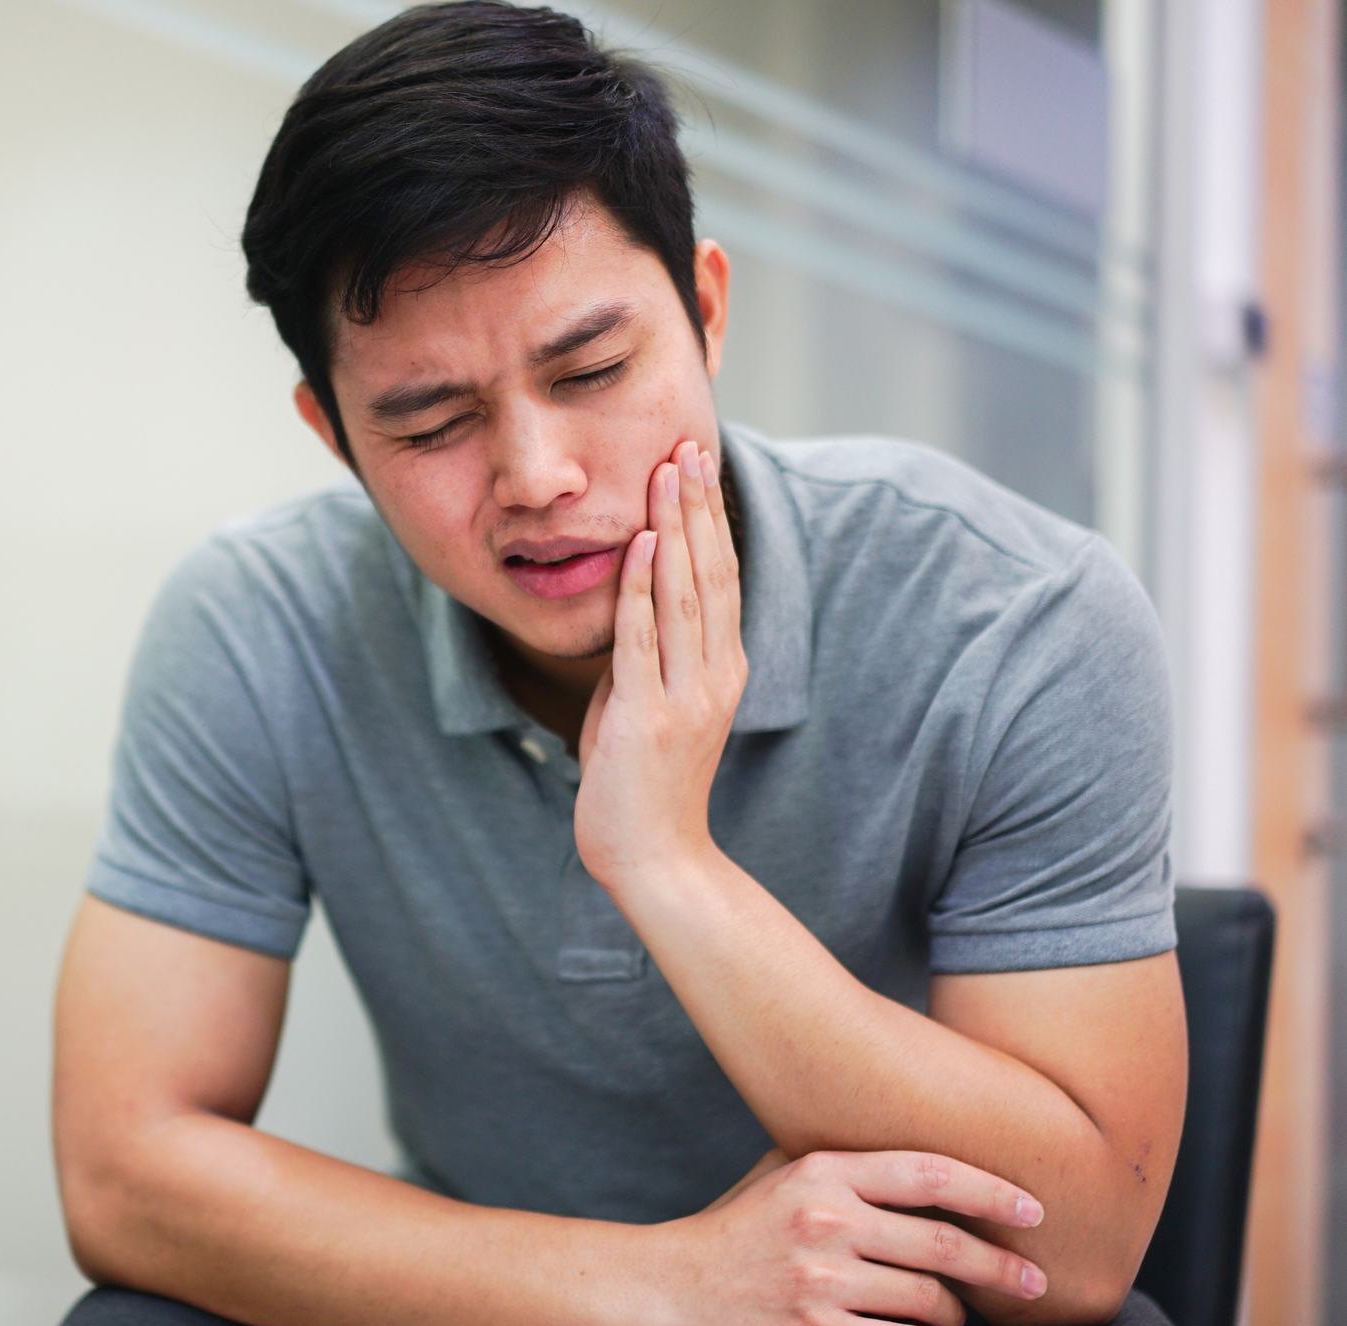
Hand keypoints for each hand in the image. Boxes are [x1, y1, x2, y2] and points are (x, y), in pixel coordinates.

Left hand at [575, 440, 745, 893]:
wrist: (654, 862)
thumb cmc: (640, 789)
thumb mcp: (643, 709)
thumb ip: (640, 660)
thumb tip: (624, 608)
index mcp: (722, 671)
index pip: (721, 578)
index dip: (711, 520)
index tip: (698, 465)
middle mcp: (714, 677)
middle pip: (712, 573)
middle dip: (698, 505)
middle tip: (692, 443)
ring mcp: (685, 698)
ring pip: (686, 595)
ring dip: (675, 529)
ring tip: (669, 472)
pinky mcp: (649, 719)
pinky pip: (645, 641)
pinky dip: (644, 589)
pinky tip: (643, 544)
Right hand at [629, 1150, 1048, 1325]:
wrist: (663, 1292)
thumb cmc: (730, 1236)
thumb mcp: (777, 1179)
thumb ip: (839, 1166)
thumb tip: (919, 1161)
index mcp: (822, 1172)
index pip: (930, 1172)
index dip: (992, 1191)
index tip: (1034, 1210)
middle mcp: (826, 1220)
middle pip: (945, 1243)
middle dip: (1002, 1266)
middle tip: (1033, 1281)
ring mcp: (822, 1280)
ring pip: (931, 1299)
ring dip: (953, 1313)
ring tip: (950, 1314)